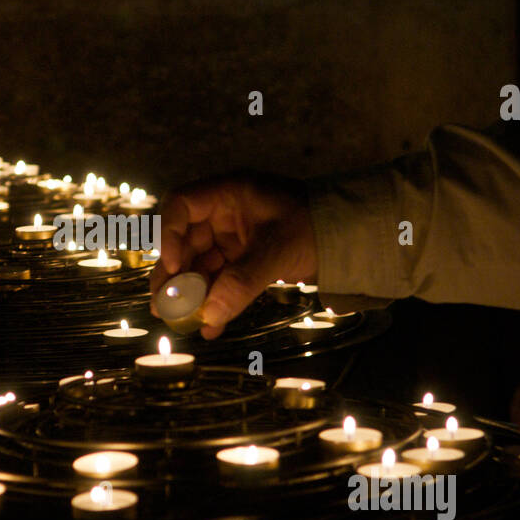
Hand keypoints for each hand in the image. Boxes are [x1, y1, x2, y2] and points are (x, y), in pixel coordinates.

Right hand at [151, 171, 315, 338]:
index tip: (175, 267)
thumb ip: (243, 281)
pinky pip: (222, 281)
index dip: (170, 235)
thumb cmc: (319, 226)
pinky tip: (211, 326)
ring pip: (201, 265)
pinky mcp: (246, 261)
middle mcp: (226, 213)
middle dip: (175, 275)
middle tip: (163, 305)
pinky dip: (216, 301)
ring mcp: (235, 238)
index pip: (181, 206)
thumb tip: (210, 315)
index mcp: (230, 193)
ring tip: (181, 321)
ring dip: (191, 293)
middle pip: (186, 241)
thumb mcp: (279, 249)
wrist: (356, 237)